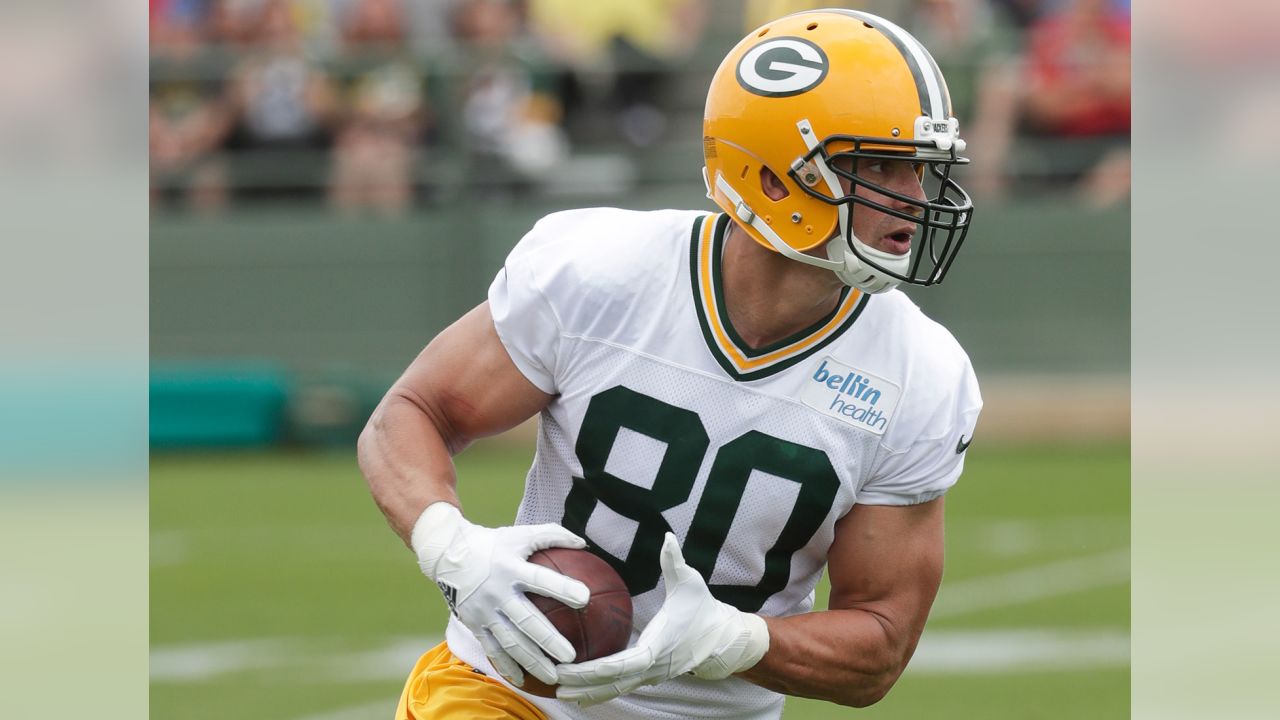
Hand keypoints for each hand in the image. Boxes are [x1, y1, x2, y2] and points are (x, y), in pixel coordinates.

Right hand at [411, 502, 589, 687]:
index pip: (541, 579)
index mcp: (511, 568)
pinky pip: (492, 649)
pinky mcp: (474, 624)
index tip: (585, 598)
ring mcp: (484, 611)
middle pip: (526, 620)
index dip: (562, 588)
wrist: (447, 553)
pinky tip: (524, 680)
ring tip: (554, 676)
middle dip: (548, 639)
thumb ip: (552, 535)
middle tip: (571, 656)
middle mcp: (497, 592)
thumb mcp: (520, 534)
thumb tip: (583, 543)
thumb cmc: (493, 544)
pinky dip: (507, 666)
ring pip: (510, 641)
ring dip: (532, 660)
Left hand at [555, 533, 769, 704]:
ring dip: (587, 693)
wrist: (722, 638)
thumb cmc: (703, 608)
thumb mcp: (691, 582)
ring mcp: (650, 675)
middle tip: (553, 682)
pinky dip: (599, 690)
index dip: (595, 669)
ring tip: (558, 692)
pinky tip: (578, 690)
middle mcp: (652, 668)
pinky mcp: (648, 675)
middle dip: (582, 685)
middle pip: (612, 684)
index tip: (571, 667)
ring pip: (615, 690)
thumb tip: (668, 536)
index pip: (622, 664)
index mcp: (657, 648)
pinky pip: (620, 686)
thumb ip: (675, 561)